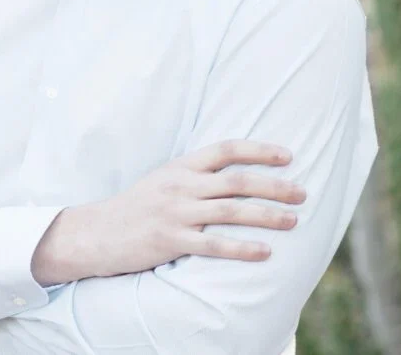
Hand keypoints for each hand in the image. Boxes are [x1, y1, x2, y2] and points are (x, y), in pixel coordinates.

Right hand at [89, 139, 306, 277]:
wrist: (97, 231)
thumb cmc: (137, 205)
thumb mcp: (165, 178)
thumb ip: (196, 174)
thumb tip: (235, 172)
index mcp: (182, 166)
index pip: (226, 149)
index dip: (259, 150)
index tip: (288, 156)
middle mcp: (181, 185)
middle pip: (236, 180)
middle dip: (274, 185)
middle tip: (302, 193)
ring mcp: (176, 212)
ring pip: (229, 210)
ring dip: (266, 215)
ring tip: (293, 220)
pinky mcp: (170, 241)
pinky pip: (213, 245)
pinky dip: (241, 248)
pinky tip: (264, 251)